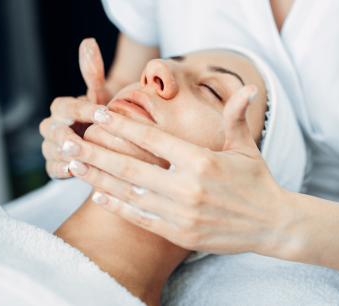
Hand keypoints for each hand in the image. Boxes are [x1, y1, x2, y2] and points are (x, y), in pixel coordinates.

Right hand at [40, 38, 112, 177]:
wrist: (105, 140)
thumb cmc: (102, 116)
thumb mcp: (101, 96)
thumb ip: (93, 73)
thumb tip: (88, 41)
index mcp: (61, 108)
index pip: (67, 106)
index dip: (84, 110)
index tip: (103, 112)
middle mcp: (52, 126)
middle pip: (52, 130)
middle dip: (67, 135)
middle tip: (83, 140)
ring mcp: (51, 147)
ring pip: (51, 150)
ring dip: (64, 154)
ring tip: (80, 157)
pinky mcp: (54, 166)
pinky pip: (53, 169)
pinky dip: (63, 170)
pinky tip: (76, 170)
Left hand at [55, 86, 298, 255]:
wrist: (271, 224)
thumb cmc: (256, 181)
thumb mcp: (245, 147)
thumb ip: (235, 117)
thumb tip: (248, 88)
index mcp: (202, 161)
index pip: (152, 138)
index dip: (122, 125)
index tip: (98, 114)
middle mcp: (188, 187)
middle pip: (130, 165)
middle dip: (94, 151)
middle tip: (66, 140)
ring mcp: (182, 213)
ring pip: (129, 193)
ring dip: (97, 177)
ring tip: (72, 164)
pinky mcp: (180, 234)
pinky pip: (141, 218)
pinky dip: (117, 206)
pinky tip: (97, 194)